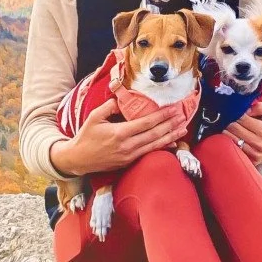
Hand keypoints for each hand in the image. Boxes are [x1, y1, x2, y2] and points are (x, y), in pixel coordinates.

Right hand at [50, 98, 185, 176]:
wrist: (79, 159)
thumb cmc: (86, 136)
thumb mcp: (94, 117)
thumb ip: (109, 106)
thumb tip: (123, 99)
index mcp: (119, 133)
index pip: (146, 123)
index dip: (162, 116)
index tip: (173, 109)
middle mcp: (127, 146)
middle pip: (154, 134)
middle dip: (170, 124)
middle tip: (183, 116)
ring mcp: (129, 156)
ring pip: (155, 145)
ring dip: (171, 136)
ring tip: (183, 128)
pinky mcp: (129, 162)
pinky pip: (149, 153)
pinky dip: (162, 147)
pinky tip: (172, 143)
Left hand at [226, 101, 261, 164]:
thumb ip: (260, 107)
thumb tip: (246, 109)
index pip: (242, 119)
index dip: (236, 113)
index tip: (235, 111)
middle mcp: (260, 144)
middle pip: (234, 129)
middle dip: (230, 121)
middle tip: (229, 118)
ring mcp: (255, 154)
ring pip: (232, 139)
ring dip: (227, 131)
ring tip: (229, 126)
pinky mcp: (252, 161)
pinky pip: (235, 149)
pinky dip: (230, 142)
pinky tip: (232, 136)